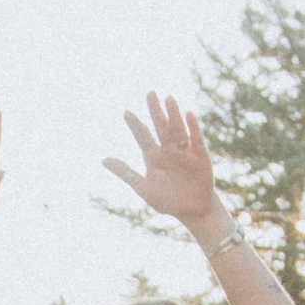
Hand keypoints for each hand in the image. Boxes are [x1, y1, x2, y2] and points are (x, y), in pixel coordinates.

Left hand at [105, 91, 221, 236]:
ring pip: (178, 130)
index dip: (135, 126)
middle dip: (155, 111)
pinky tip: (188, 114)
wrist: (192, 210)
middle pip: (161, 127)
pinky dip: (193, 127)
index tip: (126, 112)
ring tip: (168, 99)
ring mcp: (184, 151)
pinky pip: (196, 139)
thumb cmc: (167, 200)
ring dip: (173, 115)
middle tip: (150, 94)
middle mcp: (168, 150)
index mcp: (153, 156)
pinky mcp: (200, 155)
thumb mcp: (143, 188)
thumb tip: (103, 159)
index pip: (143, 137)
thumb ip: (126, 173)